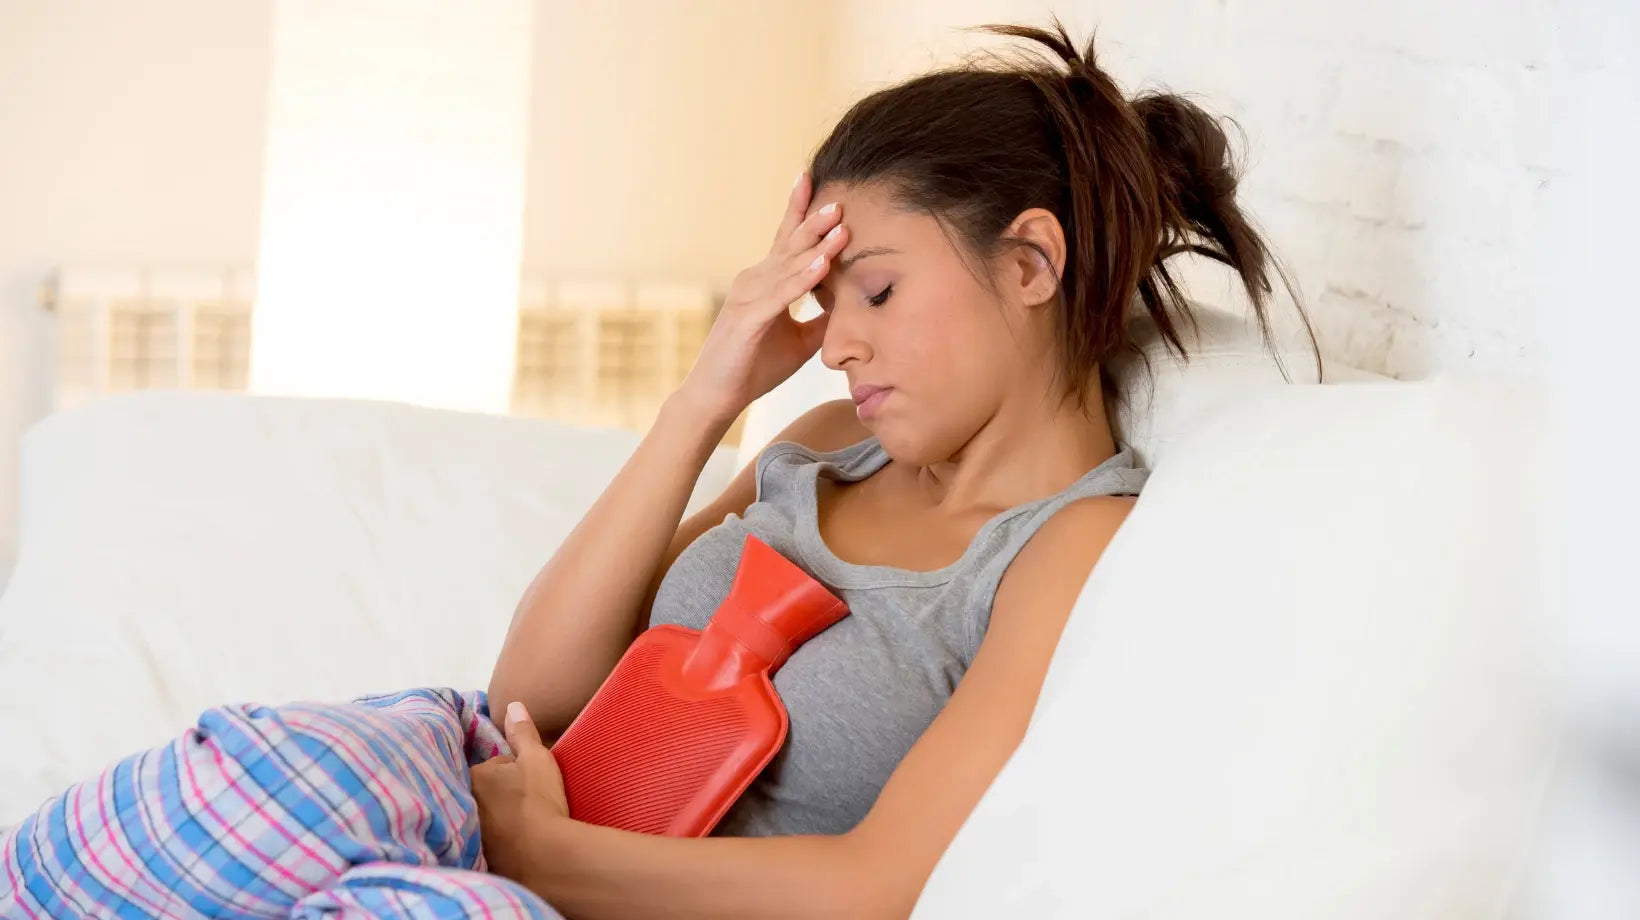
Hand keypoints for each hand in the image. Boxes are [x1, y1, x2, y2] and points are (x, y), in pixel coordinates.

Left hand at [471, 701, 568, 882]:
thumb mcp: (536, 758)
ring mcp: (469, 834)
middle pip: (480, 792)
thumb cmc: (539, 800)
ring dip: (495, 819)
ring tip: (520, 826)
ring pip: (482, 818)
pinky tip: (514, 846)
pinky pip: (486, 843)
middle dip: (496, 795)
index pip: (489, 767)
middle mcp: (462, 804)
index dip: (509, 772)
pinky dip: (498, 843)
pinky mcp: (478, 858)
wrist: (545, 855)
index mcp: (473, 776)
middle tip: (522, 804)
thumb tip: (513, 705)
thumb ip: (522, 732)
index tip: (525, 782)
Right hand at [678, 172, 849, 422]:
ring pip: (787, 264)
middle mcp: (754, 281)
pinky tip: (822, 265)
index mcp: (766, 282)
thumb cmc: (754, 367)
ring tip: (840, 224)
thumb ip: (821, 319)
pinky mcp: (747, 319)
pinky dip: (802, 279)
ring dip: (814, 245)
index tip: (814, 180)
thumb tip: (851, 305)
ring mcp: (748, 297)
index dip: (800, 210)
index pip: (786, 239)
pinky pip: (781, 295)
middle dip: (814, 219)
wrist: (717, 397)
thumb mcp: (800, 340)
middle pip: (789, 243)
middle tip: (840, 198)